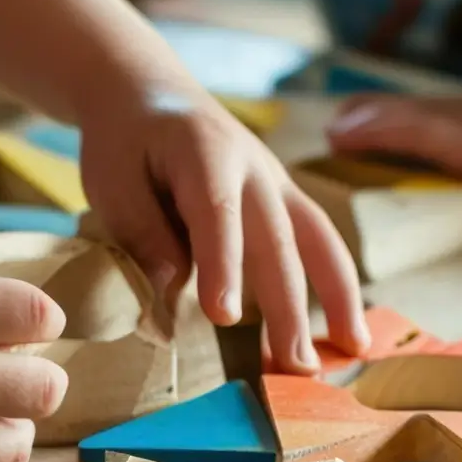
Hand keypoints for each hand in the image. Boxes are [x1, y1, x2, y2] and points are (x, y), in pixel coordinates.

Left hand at [81, 88, 368, 371]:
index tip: (224, 316)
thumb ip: (141, 232)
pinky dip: (338, 286)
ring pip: (316, 240)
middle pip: (277, 239)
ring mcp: (277, 182)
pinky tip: (346, 332)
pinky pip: (320, 243)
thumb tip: (172, 289)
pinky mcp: (286, 200)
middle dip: (288, 306)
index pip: (217, 214)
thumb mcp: (111, 179)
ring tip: (350, 352)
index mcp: (204, 152)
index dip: (223, 266)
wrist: (152, 95)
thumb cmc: (126, 143)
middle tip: (293, 366)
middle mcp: (253, 166)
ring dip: (337, 298)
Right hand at [327, 93, 461, 210]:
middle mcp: (456, 119)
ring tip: (375, 170)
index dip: (343, 127)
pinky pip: (461, 153)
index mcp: (437, 116)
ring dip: (399, 148)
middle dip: (365, 136)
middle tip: (333, 158)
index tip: (310, 149)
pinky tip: (446, 175)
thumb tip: (337, 127)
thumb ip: (403, 132)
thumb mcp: (461, 141)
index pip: (374, 114)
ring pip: (429, 136)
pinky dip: (438, 160)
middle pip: (398, 121)